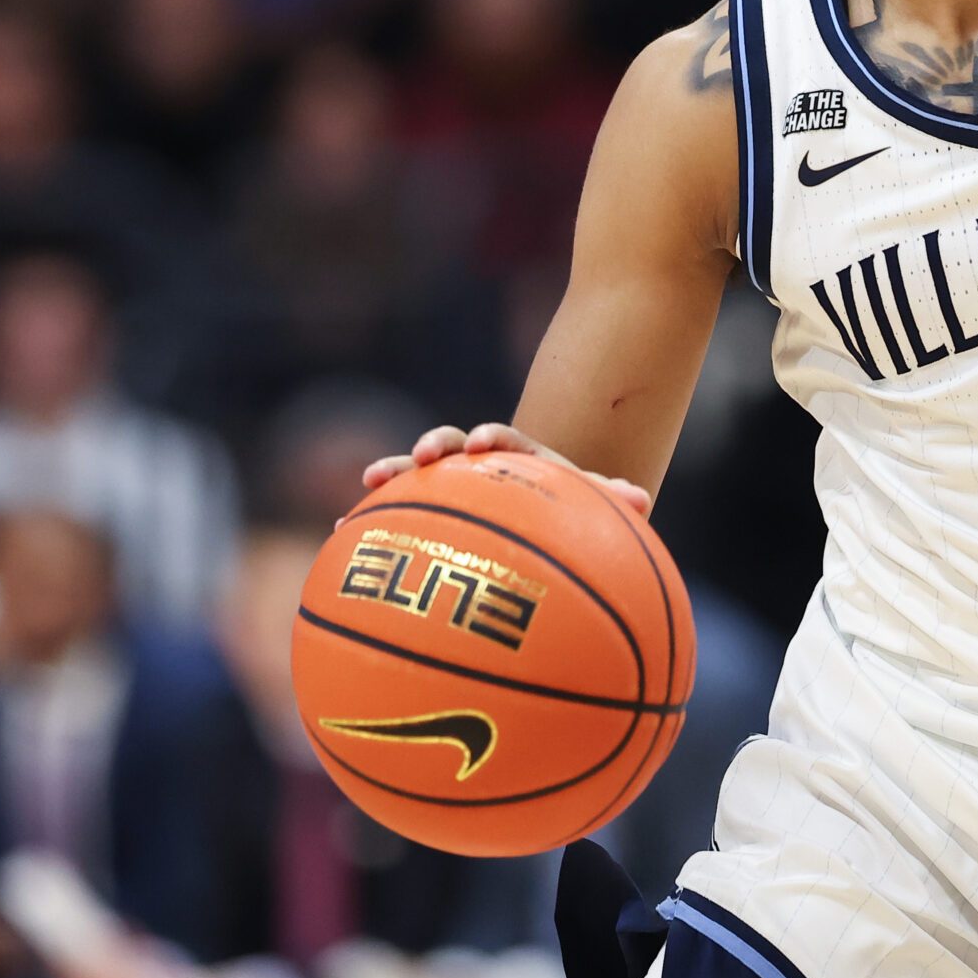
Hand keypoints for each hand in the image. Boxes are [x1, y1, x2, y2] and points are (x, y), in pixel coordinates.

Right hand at [360, 423, 651, 514]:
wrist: (547, 523)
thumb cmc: (570, 516)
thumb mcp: (589, 507)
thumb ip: (608, 501)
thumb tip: (641, 500)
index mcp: (517, 460)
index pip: (504, 440)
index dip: (490, 438)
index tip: (481, 445)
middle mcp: (477, 469)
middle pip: (451, 450)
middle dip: (433, 448)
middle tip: (420, 456)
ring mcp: (448, 490)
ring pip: (414, 480)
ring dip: (390, 481)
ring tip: (357, 499)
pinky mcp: (426, 516)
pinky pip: (393, 517)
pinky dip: (367, 524)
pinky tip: (336, 539)